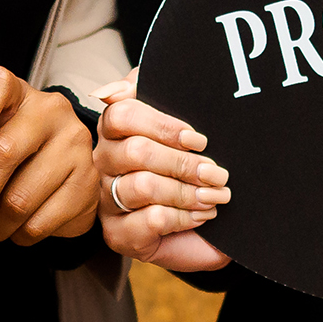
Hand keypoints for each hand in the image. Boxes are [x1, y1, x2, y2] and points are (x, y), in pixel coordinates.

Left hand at [0, 67, 98, 244]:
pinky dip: (22, 234)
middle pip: (3, 153)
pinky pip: (42, 221)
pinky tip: (19, 228)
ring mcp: (74, 144)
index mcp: (18, 91)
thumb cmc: (16, 147)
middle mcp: (51, 111)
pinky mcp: (87, 181)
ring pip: (20, 198)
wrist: (64, 163)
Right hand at [91, 78, 230, 271]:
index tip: (198, 139)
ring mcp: (106, 199)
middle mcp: (104, 162)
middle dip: (184, 163)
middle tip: (218, 173)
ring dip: (187, 191)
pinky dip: (184, 217)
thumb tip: (116, 88)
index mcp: (115, 130)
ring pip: (143, 186)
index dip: (163, 126)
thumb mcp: (181, 126)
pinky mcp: (117, 233)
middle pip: (136, 151)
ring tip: (214, 195)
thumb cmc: (188, 168)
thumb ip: (157, 92)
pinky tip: (202, 215)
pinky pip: (150, 220)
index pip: (122, 114)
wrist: (202, 226)